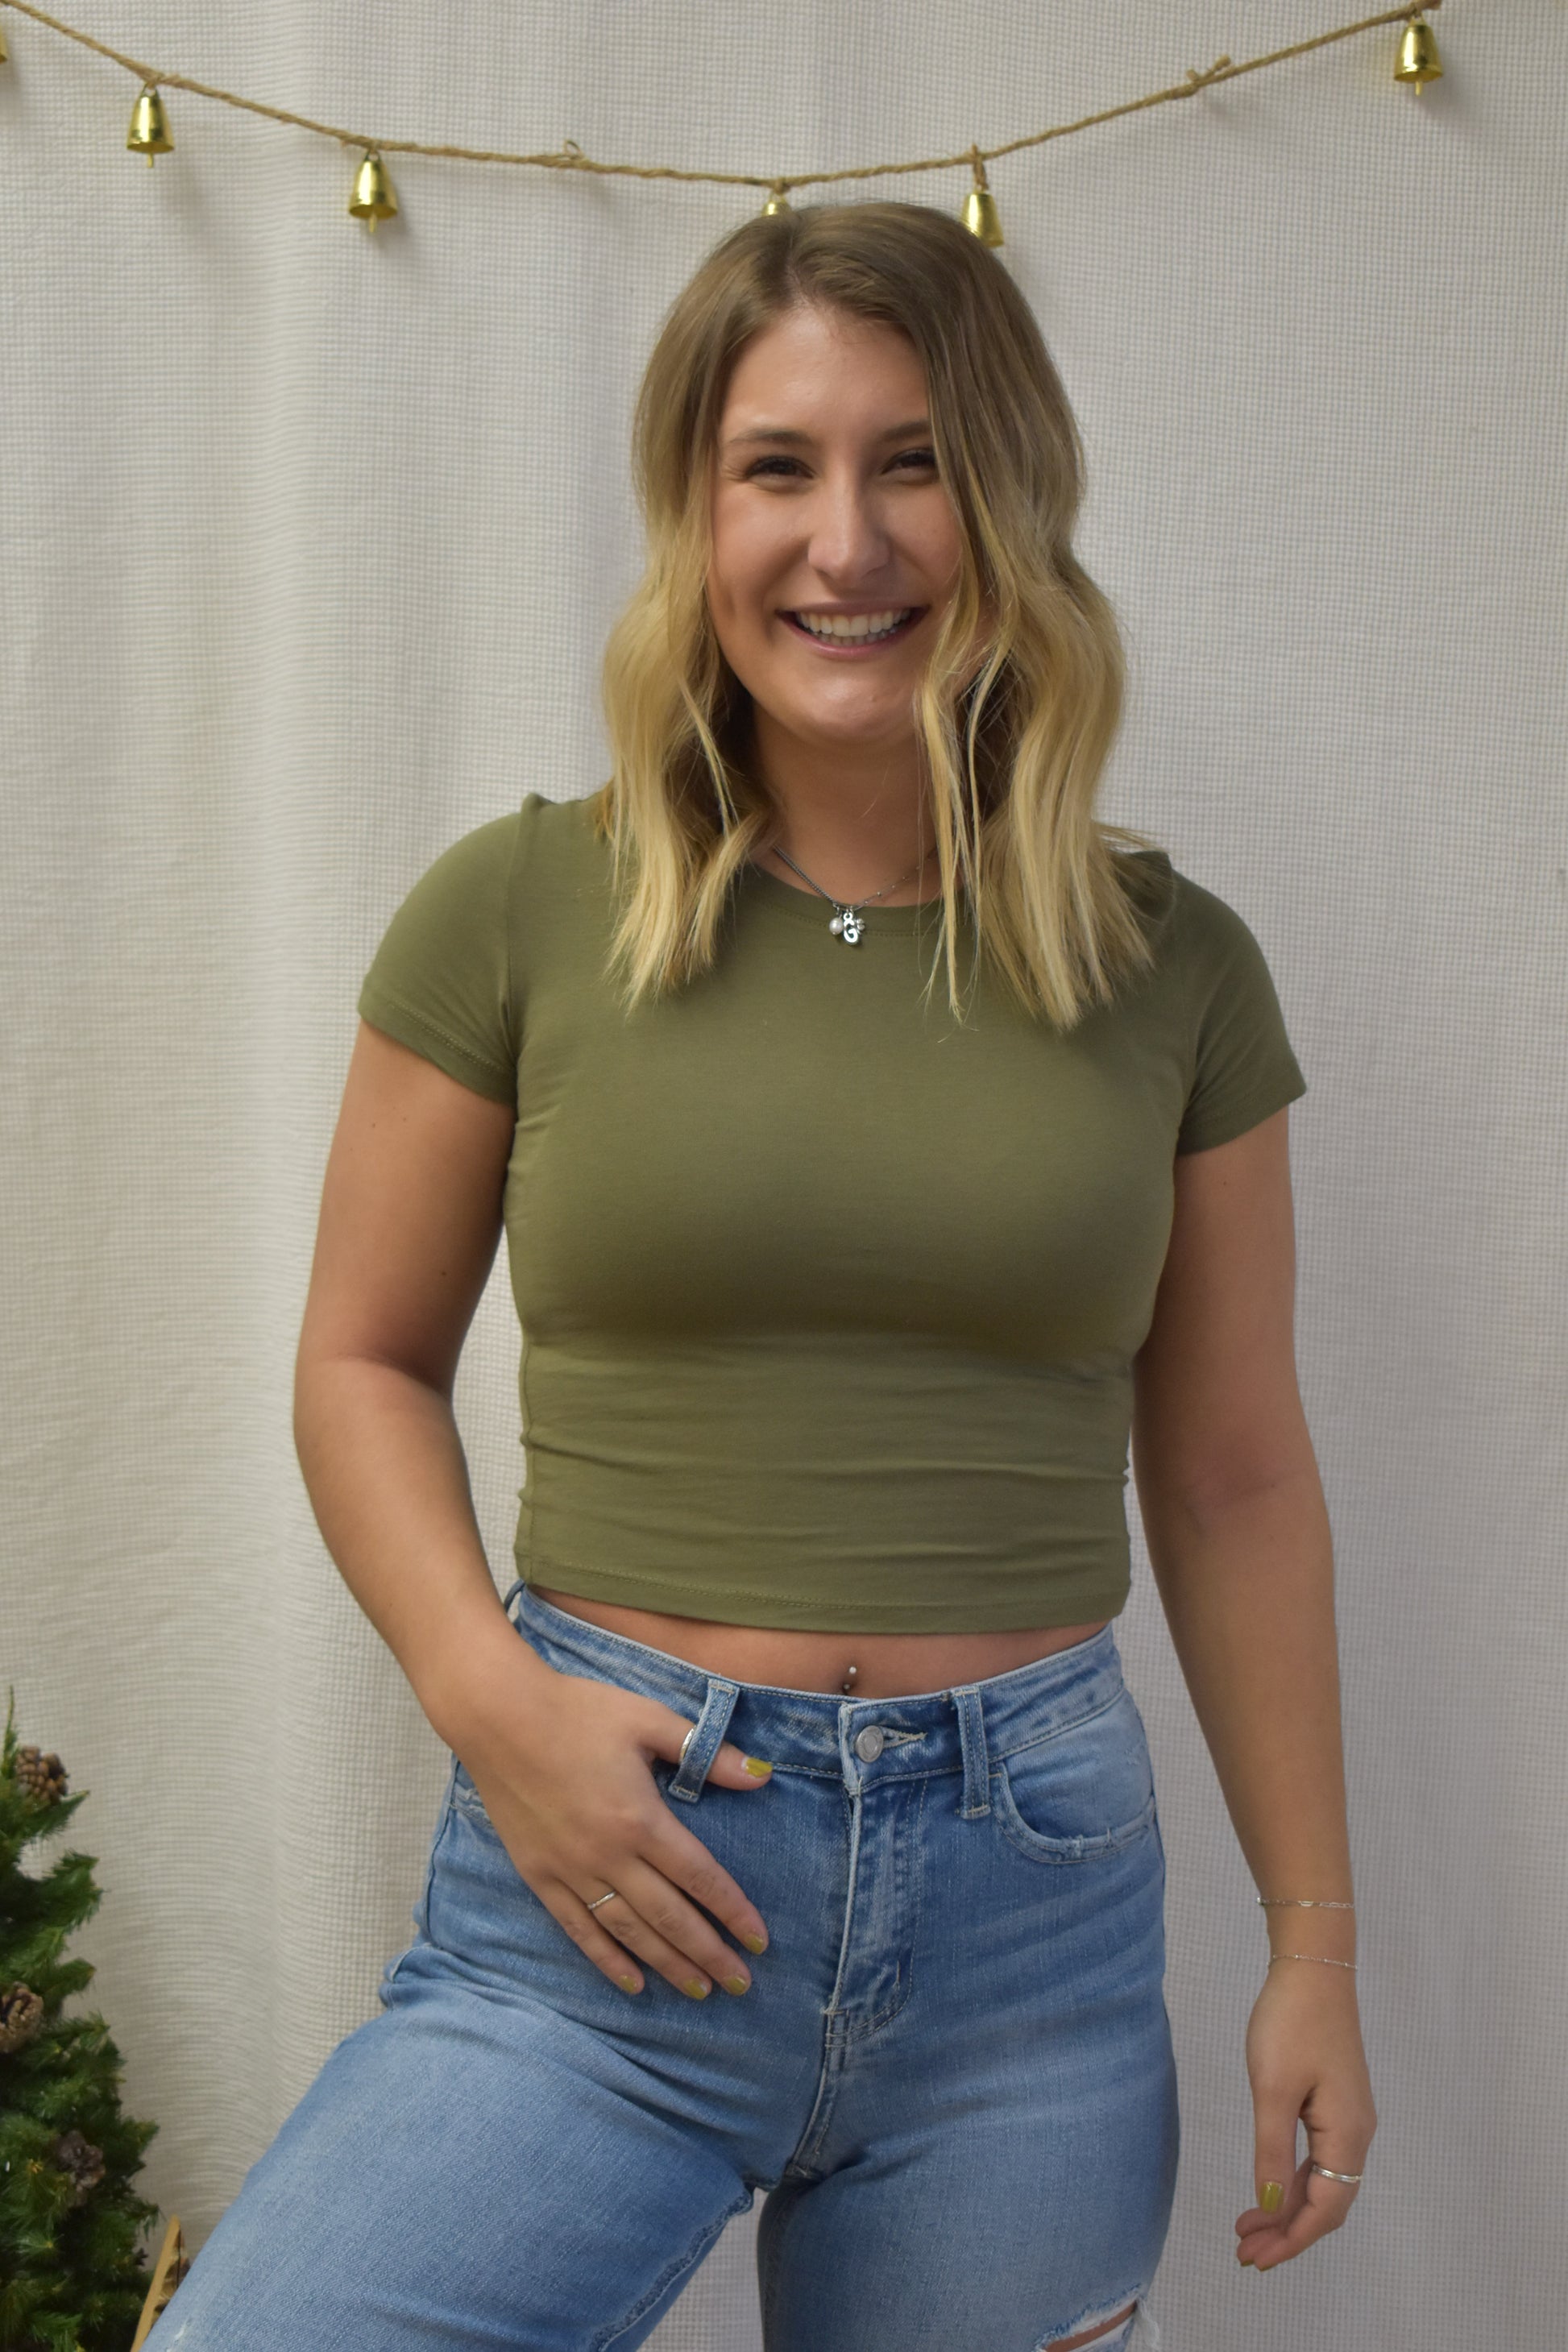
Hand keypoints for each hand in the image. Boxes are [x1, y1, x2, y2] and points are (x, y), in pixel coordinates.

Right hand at [451, 1641, 773, 2000]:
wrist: (498, 1717)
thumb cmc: (578, 1711)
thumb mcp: (648, 1719)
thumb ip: (708, 1752)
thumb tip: (764, 1775)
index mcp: (640, 1818)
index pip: (699, 1877)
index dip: (733, 1912)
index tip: (760, 1940)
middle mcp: (608, 1856)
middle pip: (669, 1917)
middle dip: (709, 1953)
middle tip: (741, 1984)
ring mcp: (571, 1871)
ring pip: (629, 1932)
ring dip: (668, 1964)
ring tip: (700, 1990)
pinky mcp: (540, 1876)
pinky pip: (579, 1929)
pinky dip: (607, 1960)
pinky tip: (632, 1984)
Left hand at [1235, 1963, 1376, 2270]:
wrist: (1313, 1968)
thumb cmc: (1291, 2024)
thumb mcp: (1272, 2090)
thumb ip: (1270, 2152)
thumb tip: (1268, 2208)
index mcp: (1347, 2136)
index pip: (1325, 2210)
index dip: (1291, 2239)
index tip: (1254, 2259)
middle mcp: (1356, 2133)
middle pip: (1327, 2203)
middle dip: (1287, 2232)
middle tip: (1244, 2252)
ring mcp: (1348, 2117)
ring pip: (1321, 2182)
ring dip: (1285, 2207)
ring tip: (1246, 2228)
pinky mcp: (1335, 2102)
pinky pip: (1317, 2158)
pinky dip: (1290, 2179)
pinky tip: (1265, 2188)